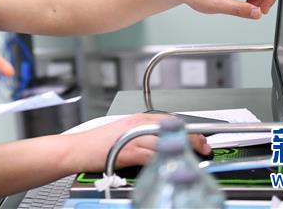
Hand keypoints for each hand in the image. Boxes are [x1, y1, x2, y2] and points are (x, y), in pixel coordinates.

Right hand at [68, 113, 210, 170]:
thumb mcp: (124, 134)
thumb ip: (143, 135)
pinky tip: (174, 164)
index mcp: (137, 119)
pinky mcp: (129, 151)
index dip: (189, 128)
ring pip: (166, 140)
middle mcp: (137, 125)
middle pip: (172, 128)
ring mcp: (133, 137)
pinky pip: (153, 154)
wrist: (77, 149)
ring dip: (184, 148)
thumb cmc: (98, 144)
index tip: (200, 137)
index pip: (170, 119)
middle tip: (204, 147)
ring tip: (196, 156)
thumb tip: (163, 143)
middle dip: (192, 137)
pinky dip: (166, 159)